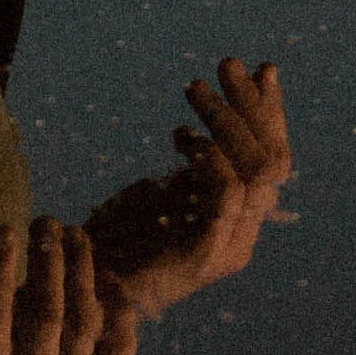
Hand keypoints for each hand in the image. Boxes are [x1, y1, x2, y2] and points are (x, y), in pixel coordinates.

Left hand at [81, 57, 293, 318]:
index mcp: (239, 223)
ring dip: (225, 120)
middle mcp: (242, 237)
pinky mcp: (201, 256)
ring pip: (253, 171)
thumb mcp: (164, 191)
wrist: (80, 290)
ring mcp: (226, 248)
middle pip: (273, 162)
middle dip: (251, 105)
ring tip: (194, 89)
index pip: (275, 161)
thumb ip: (197, 165)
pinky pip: (225, 197)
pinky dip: (212, 160)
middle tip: (226, 64)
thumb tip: (215, 111)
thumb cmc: (116, 238)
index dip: (270, 113)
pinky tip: (183, 137)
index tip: (261, 69)